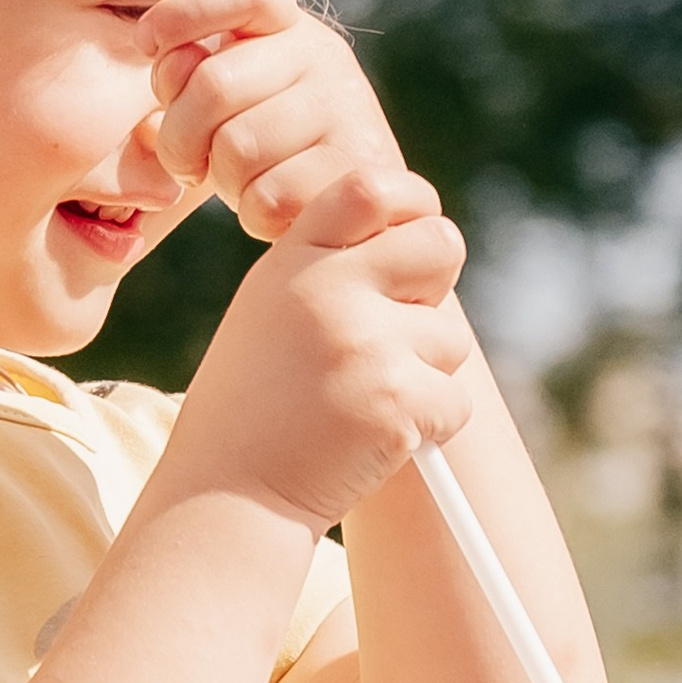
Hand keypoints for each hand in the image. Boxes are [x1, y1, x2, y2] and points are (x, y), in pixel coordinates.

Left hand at [143, 0, 402, 241]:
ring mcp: (347, 109)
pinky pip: (268, 197)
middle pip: (214, 83)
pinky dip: (255, 213)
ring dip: (224, 180)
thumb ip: (192, 72)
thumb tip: (173, 62)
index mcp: (288, 27)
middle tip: (187, 159)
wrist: (350, 204)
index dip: (186, 10)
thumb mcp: (230, 97)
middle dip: (180, 137)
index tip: (147, 41)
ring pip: (237, 148)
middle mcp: (324, 55)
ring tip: (243, 180)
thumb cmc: (267, 148)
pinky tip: (273, 205)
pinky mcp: (356, 169)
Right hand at [174, 162, 475, 530]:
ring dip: (424, 374)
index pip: (370, 187)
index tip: (405, 241)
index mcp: (292, 261)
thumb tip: (421, 238)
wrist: (227, 495)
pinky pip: (454, 401)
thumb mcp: (269, 312)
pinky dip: (428, 426)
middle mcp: (328, 290)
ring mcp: (365, 344)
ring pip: (450, 338)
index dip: (408, 207)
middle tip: (396, 334)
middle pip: (441, 244)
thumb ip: (330, 269)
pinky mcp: (397, 401)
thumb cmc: (252, 406)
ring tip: (359, 401)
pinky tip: (371, 438)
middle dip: (433, 290)